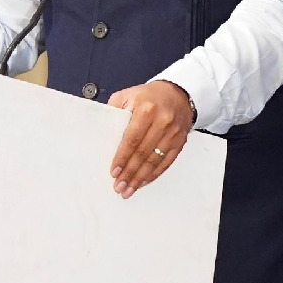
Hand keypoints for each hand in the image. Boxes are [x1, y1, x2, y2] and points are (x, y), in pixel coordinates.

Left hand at [107, 81, 193, 198]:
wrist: (177, 93)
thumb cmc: (149, 96)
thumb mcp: (127, 95)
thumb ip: (114, 110)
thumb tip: (102, 130)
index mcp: (146, 109)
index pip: (132, 139)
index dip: (122, 157)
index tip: (114, 172)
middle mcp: (162, 121)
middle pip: (143, 153)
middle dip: (130, 173)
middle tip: (119, 186)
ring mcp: (173, 132)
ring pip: (155, 161)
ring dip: (140, 178)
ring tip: (129, 189)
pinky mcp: (180, 141)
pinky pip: (166, 162)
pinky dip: (154, 174)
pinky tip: (144, 182)